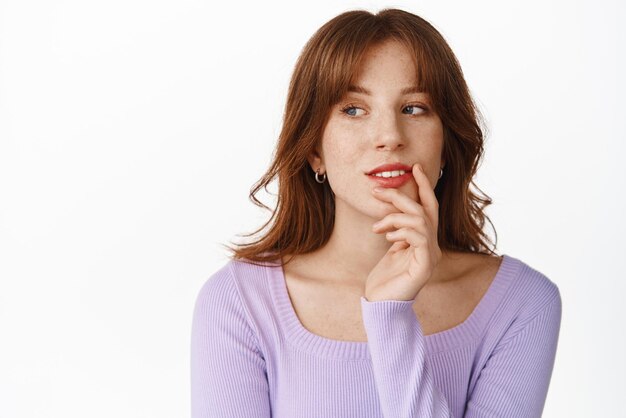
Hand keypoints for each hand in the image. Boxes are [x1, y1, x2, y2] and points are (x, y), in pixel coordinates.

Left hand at [366, 163, 442, 301]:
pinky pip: (419, 237)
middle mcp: (432, 247)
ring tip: (377, 226)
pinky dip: (402, 231)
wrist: (381, 305)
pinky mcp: (424, 267)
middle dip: (401, 196)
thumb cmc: (384, 279)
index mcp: (425, 241)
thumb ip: (396, 230)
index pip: (428, 208)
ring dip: (395, 217)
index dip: (423, 186)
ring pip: (420, 221)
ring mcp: (430, 257)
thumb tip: (392, 213)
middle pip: (425, 210)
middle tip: (377, 190)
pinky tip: (388, 237)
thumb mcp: (390, 248)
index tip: (414, 167)